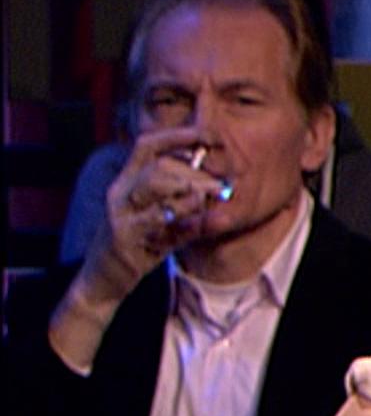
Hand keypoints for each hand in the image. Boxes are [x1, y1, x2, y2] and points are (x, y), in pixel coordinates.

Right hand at [78, 127, 227, 303]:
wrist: (103, 280)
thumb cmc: (140, 245)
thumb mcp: (163, 220)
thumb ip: (187, 203)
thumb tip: (223, 188)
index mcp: (127, 182)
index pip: (148, 146)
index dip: (178, 136)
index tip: (210, 135)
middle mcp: (120, 193)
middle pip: (158, 167)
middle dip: (195, 174)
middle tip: (222, 187)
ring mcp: (119, 215)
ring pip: (153, 185)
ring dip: (188, 190)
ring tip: (208, 199)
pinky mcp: (123, 238)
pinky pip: (155, 221)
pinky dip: (185, 218)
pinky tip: (204, 220)